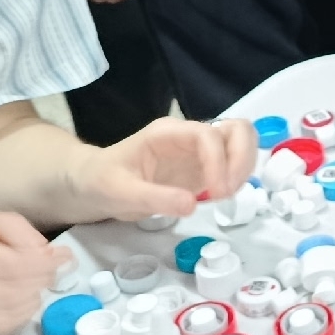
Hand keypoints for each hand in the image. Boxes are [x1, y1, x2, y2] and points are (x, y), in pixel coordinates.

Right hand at [0, 211, 55, 334]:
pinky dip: (21, 316)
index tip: (59, 257)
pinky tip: (24, 304)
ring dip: (34, 298)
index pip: (8, 262)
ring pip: (9, 312)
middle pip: (12, 289)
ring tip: (38, 286)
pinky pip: (0, 329)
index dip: (41, 262)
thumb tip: (46, 250)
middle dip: (41, 280)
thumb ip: (11, 227)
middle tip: (52, 273)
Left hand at [67, 116, 256, 222]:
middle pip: (237, 130)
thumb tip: (192, 204)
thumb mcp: (119, 192)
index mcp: (168, 134)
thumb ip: (154, 198)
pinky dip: (237, 179)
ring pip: (241, 144)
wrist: (91, 186)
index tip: (215, 194)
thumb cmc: (101, 183)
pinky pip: (233, 166)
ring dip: (243, 169)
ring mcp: (199, 153)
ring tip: (226, 197)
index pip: (208, 135)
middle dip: (242, 159)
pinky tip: (219, 199)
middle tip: (229, 192)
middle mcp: (189, 137)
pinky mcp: (203, 170)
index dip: (219, 161)